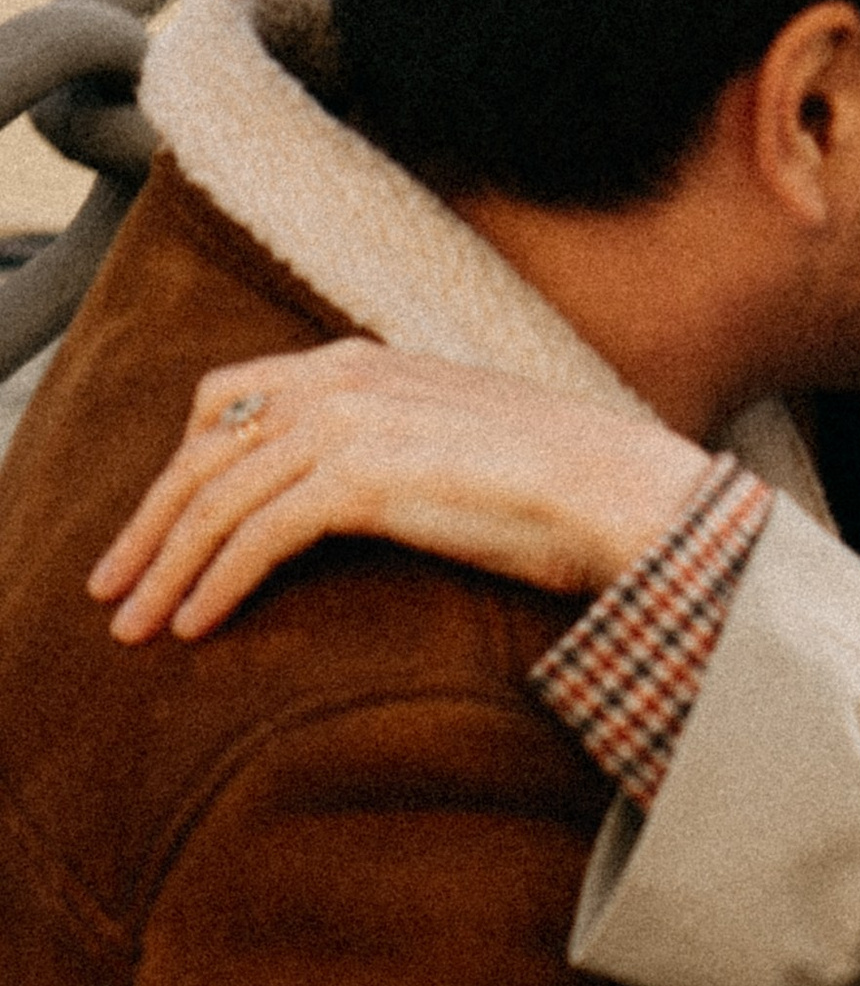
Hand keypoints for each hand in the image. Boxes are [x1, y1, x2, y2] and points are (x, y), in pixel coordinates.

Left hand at [87, 342, 712, 641]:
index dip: (181, 466)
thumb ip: (392, 447)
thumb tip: (346, 494)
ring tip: (137, 624)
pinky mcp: (361, 477)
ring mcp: (350, 421)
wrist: (623, 494)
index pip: (231, 398)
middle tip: (111, 585)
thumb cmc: (561, 487)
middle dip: (149, 524)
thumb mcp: (455, 445)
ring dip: (167, 567)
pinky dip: (215, 583)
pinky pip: (256, 536)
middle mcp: (344, 376)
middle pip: (204, 450)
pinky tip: (195, 625)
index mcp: (364, 360)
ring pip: (217, 498)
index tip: (158, 529)